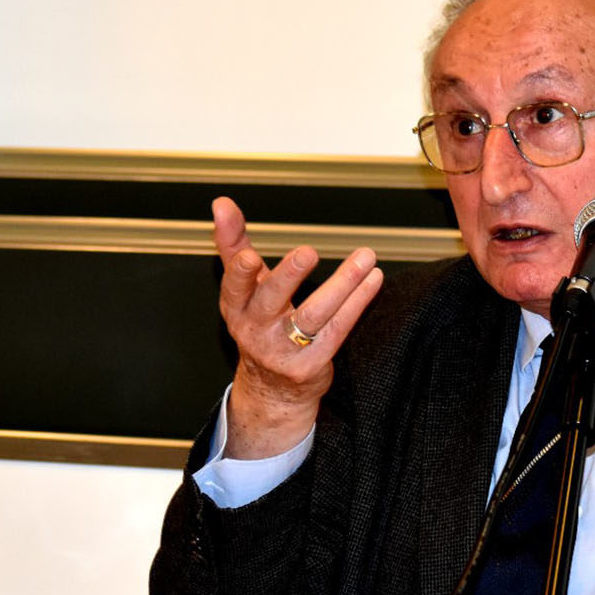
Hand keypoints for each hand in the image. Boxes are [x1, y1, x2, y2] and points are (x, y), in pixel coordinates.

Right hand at [212, 196, 382, 457]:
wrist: (273, 390)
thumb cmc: (260, 326)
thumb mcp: (242, 289)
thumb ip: (234, 245)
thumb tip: (221, 204)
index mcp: (236, 307)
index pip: (233, 286)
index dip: (240, 273)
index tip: (249, 257)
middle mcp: (256, 329)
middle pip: (271, 299)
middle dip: (288, 276)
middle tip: (307, 253)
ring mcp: (284, 349)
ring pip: (314, 314)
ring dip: (342, 284)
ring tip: (365, 259)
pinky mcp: (311, 363)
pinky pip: (338, 329)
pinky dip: (357, 302)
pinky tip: (372, 280)